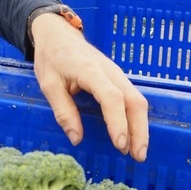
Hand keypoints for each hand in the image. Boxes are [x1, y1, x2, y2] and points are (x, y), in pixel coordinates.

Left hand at [31, 13, 148, 161]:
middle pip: (134, 100)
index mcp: (91, 71)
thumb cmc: (51, 57)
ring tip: (138, 151)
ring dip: (141, 126)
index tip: (119, 144)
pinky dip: (136, 117)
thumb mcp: (49, 84)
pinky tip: (133, 134)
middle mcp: (110, 71)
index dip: (118, 122)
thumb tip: (77, 138)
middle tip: (137, 156)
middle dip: (139, 130)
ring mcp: (117, 73)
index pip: (112, 98)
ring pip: (137, 99)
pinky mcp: (118, 77)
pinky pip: (133, 97)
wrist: (58, 33)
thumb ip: (63, 110)